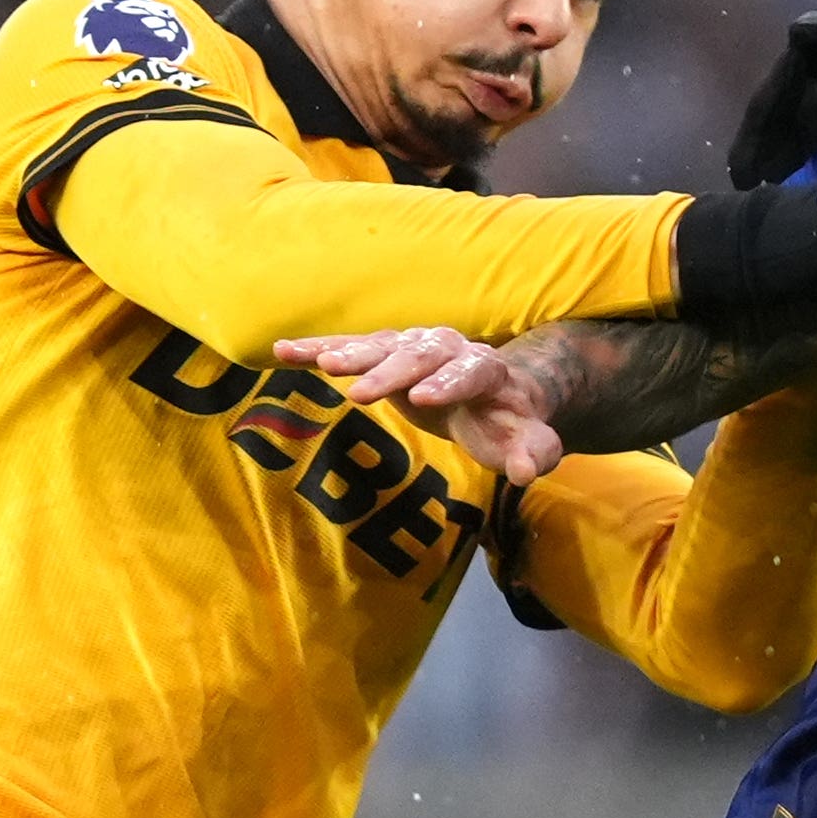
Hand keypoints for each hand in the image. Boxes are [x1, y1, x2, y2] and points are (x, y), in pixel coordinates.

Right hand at [272, 326, 567, 480]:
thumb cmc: (507, 423)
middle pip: (419, 355)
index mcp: (486, 370)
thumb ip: (532, 453)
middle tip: (359, 390)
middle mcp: (448, 348)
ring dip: (350, 354)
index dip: (448, 384)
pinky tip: (283, 353)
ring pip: (381, 346)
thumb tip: (526, 471)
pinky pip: (349, 348)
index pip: (470, 372)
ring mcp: (412, 346)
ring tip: (319, 363)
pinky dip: (318, 350)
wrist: (494, 392)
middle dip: (391, 371)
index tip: (423, 399)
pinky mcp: (384, 352)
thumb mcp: (527, 441)